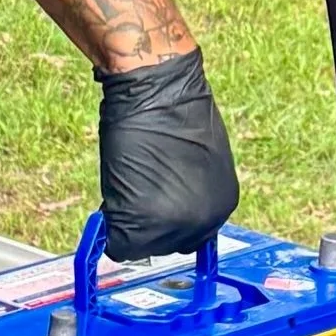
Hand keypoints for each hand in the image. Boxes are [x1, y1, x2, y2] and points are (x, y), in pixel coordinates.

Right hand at [95, 47, 238, 258]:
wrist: (156, 90)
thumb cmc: (172, 111)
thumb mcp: (197, 158)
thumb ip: (191, 188)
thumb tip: (170, 203)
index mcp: (223, 204)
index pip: (192, 232)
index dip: (168, 215)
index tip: (153, 197)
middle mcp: (205, 221)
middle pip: (169, 244)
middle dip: (149, 222)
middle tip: (135, 189)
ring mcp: (175, 225)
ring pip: (143, 245)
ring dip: (130, 220)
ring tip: (128, 181)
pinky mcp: (144, 224)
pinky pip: (121, 244)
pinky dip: (111, 225)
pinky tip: (114, 194)